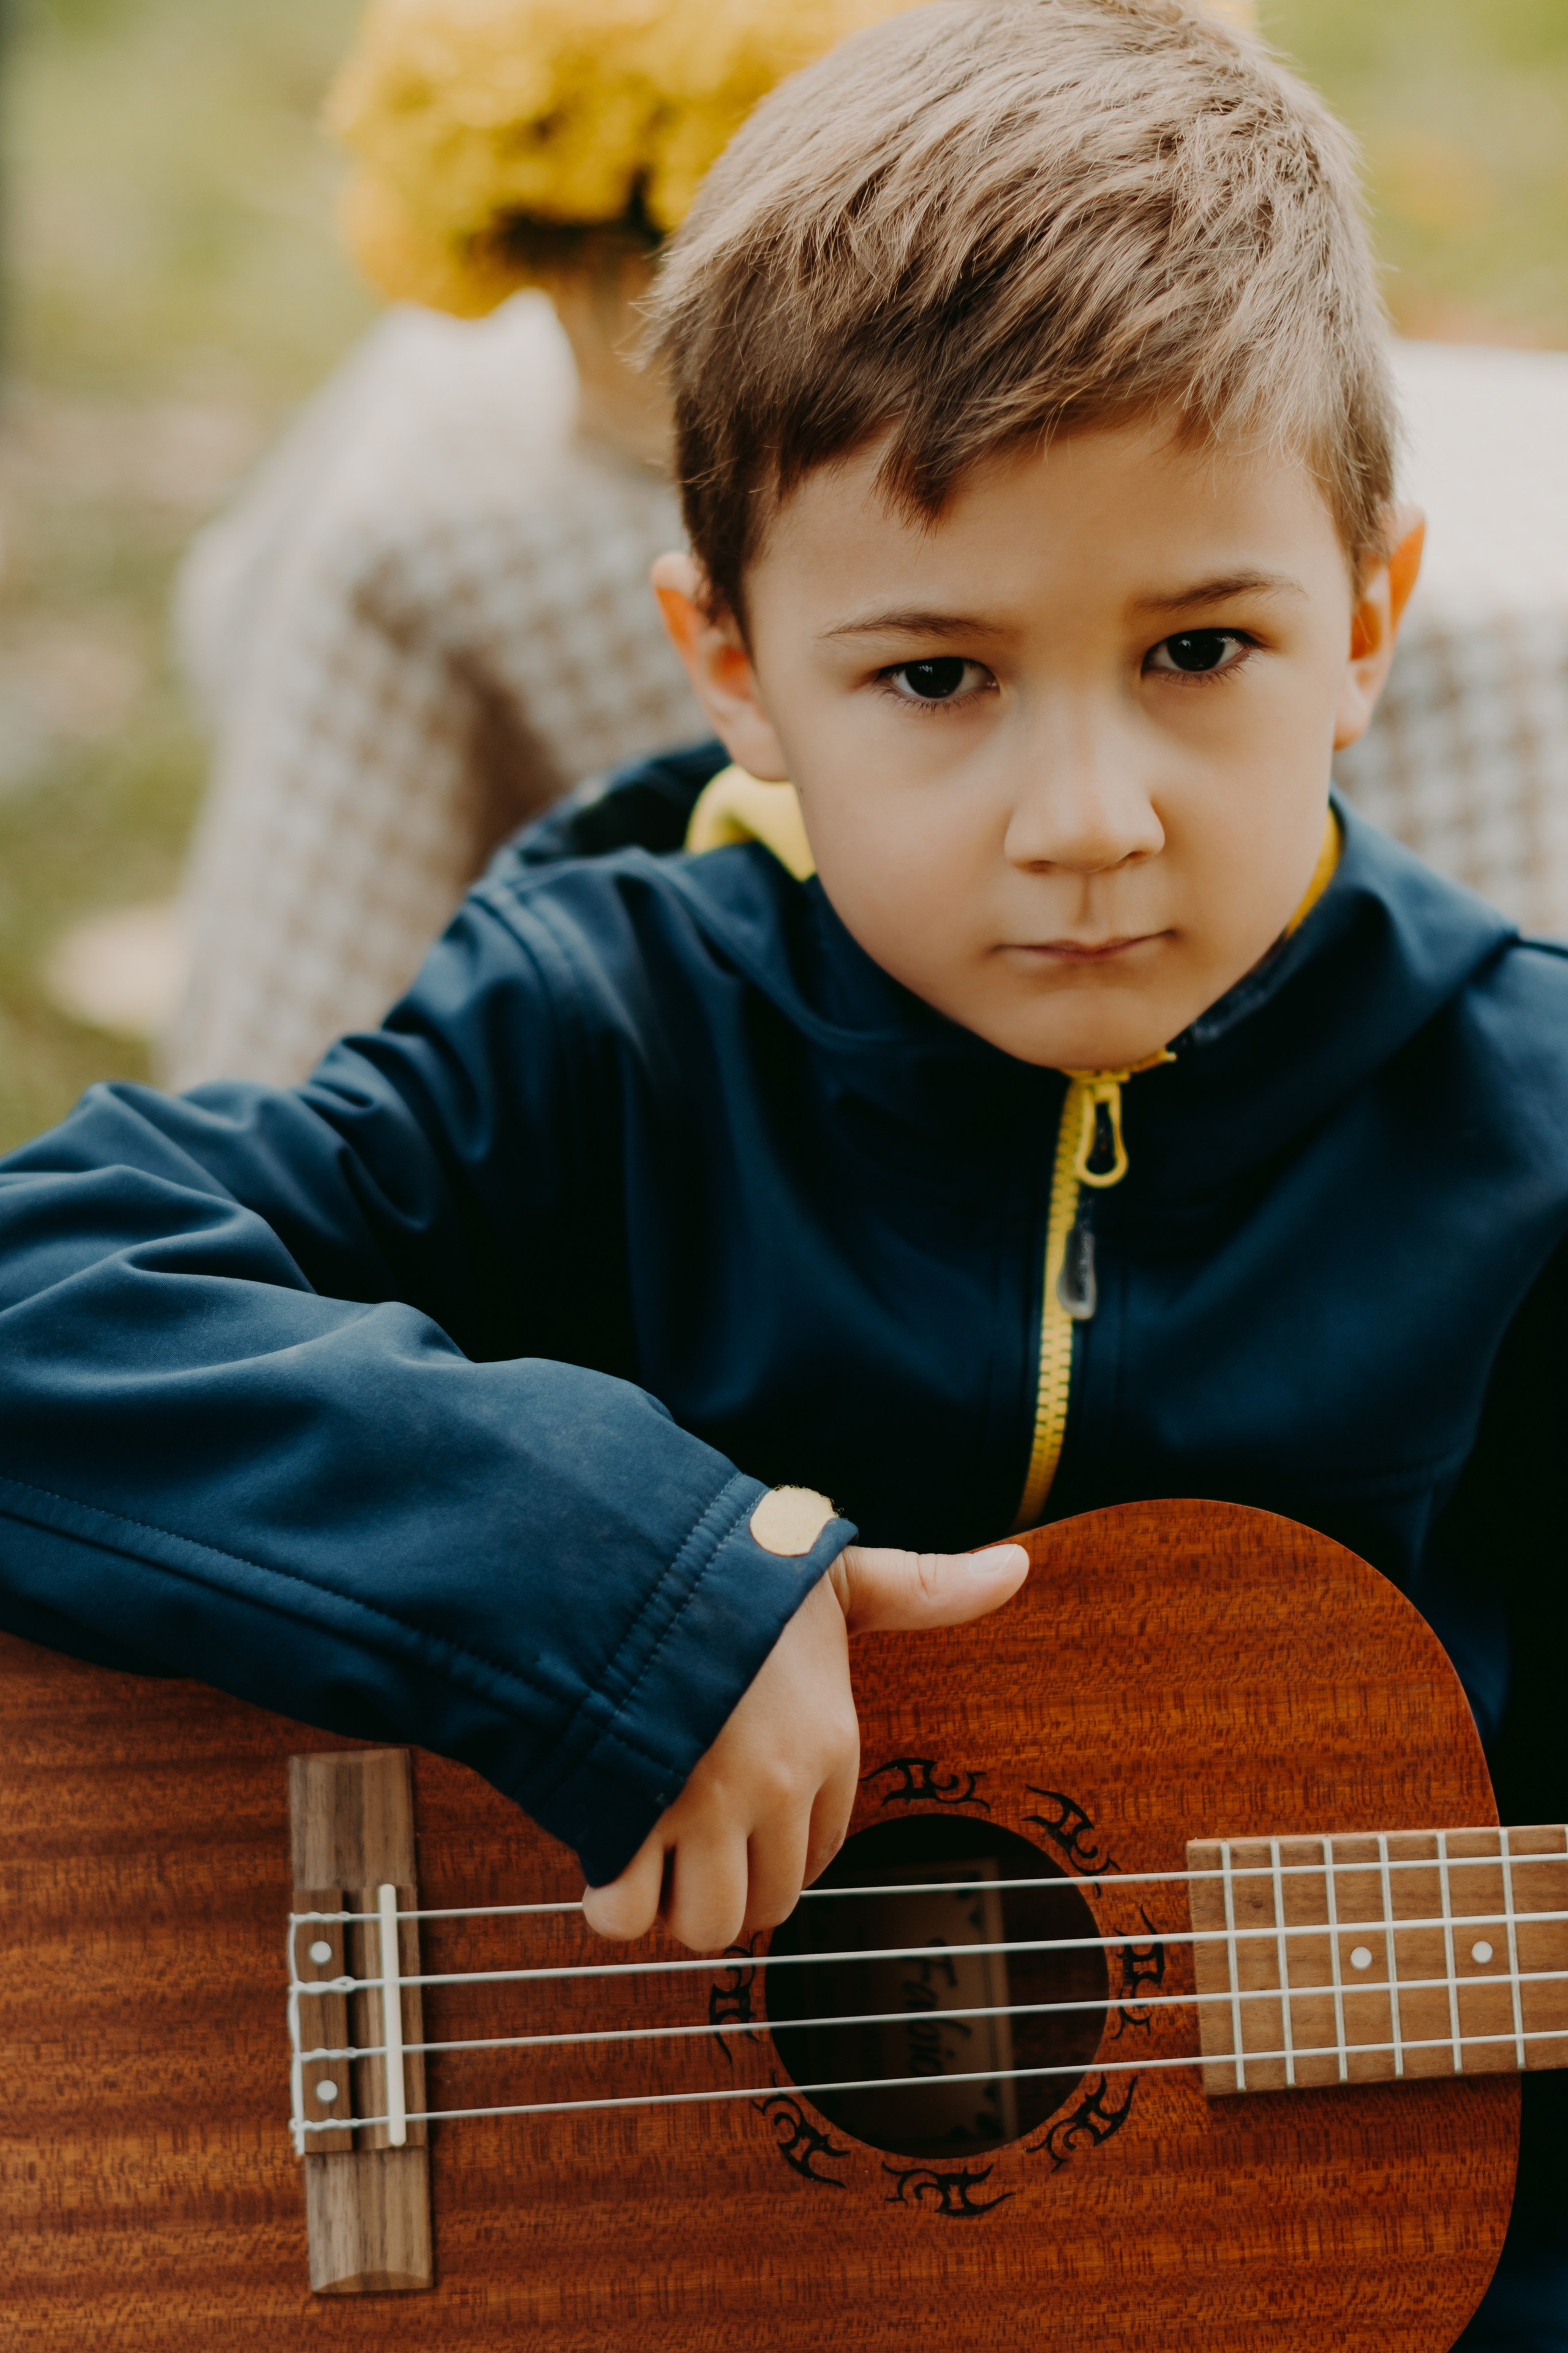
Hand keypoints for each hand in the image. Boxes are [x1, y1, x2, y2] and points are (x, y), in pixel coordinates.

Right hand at [581, 1538, 1028, 1951]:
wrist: (620, 1553)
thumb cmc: (727, 1566)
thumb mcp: (836, 1571)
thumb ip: (925, 1586)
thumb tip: (1017, 1564)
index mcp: (831, 1742)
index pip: (824, 1850)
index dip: (779, 1843)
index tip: (740, 1812)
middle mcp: (777, 1788)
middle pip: (769, 1904)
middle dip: (729, 1884)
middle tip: (687, 1839)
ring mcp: (702, 1810)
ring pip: (707, 1923)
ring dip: (675, 1902)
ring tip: (648, 1846)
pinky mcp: (627, 1820)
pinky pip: (626, 1916)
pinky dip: (612, 1898)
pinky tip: (606, 1848)